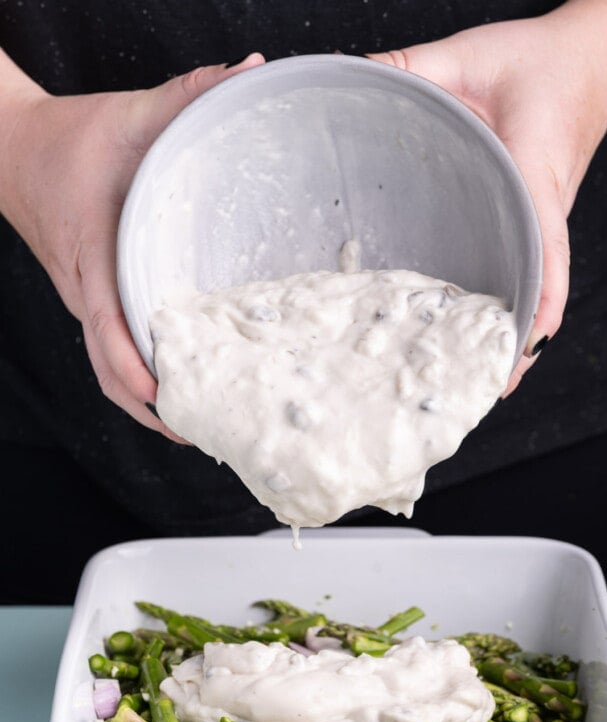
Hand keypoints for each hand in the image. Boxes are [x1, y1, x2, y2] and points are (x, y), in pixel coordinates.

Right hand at [0, 53, 263, 436]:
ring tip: (198, 426)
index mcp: (92, 257)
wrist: (11, 150)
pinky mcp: (94, 301)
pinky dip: (142, 377)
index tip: (167, 396)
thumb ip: (187, 95)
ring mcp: (87, 302)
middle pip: (109, 370)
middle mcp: (86, 291)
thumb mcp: (128, 114)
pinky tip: (181, 385)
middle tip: (203, 433)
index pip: (108, 328)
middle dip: (151, 408)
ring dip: (148, 402)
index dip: (135, 368)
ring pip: (110, 369)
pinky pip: (114, 351)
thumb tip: (251, 71)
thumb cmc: (68, 140)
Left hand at [368, 6, 606, 390]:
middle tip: (473, 392)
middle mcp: (544, 214)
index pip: (547, 254)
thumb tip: (350, 77)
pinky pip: (520, 273)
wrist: (588, 62)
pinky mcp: (528, 222)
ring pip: (529, 292)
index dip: (537, 309)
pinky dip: (502, 311)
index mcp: (537, 180)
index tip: (520, 353)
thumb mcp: (471, 54)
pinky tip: (464, 335)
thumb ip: (413, 67)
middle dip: (511, 348)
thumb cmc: (541, 63)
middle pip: (537, 295)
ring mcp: (539, 224)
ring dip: (504, 337)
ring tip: (466, 381)